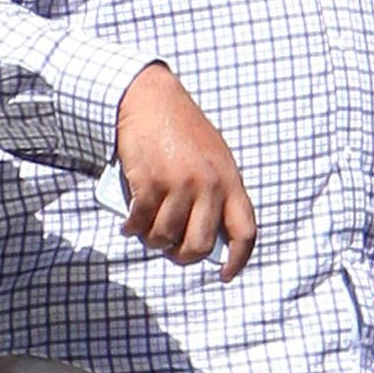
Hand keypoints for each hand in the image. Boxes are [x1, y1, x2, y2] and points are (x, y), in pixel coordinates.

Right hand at [115, 62, 255, 276]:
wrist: (151, 98)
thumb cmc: (181, 130)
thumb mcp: (212, 159)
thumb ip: (214, 194)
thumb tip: (200, 239)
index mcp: (231, 181)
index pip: (245, 232)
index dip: (238, 260)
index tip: (226, 275)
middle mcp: (209, 186)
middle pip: (199, 245)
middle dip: (182, 256)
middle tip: (171, 251)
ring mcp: (179, 184)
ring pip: (164, 237)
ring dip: (151, 240)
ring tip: (145, 231)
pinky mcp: (150, 182)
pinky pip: (140, 222)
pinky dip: (131, 228)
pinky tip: (128, 224)